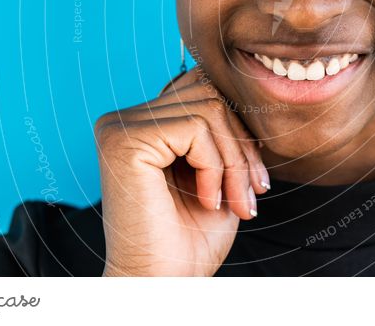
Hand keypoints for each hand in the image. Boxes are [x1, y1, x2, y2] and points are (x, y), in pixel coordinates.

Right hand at [96, 67, 270, 275]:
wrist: (163, 284)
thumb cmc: (190, 238)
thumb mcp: (218, 173)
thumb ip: (223, 130)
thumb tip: (247, 93)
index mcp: (143, 123)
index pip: (203, 91)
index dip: (238, 129)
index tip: (253, 178)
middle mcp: (124, 119)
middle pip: (209, 95)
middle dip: (242, 145)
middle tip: (253, 193)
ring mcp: (121, 126)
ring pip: (209, 110)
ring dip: (234, 161)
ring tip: (234, 202)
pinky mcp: (125, 139)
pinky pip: (196, 128)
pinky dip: (216, 167)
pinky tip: (208, 201)